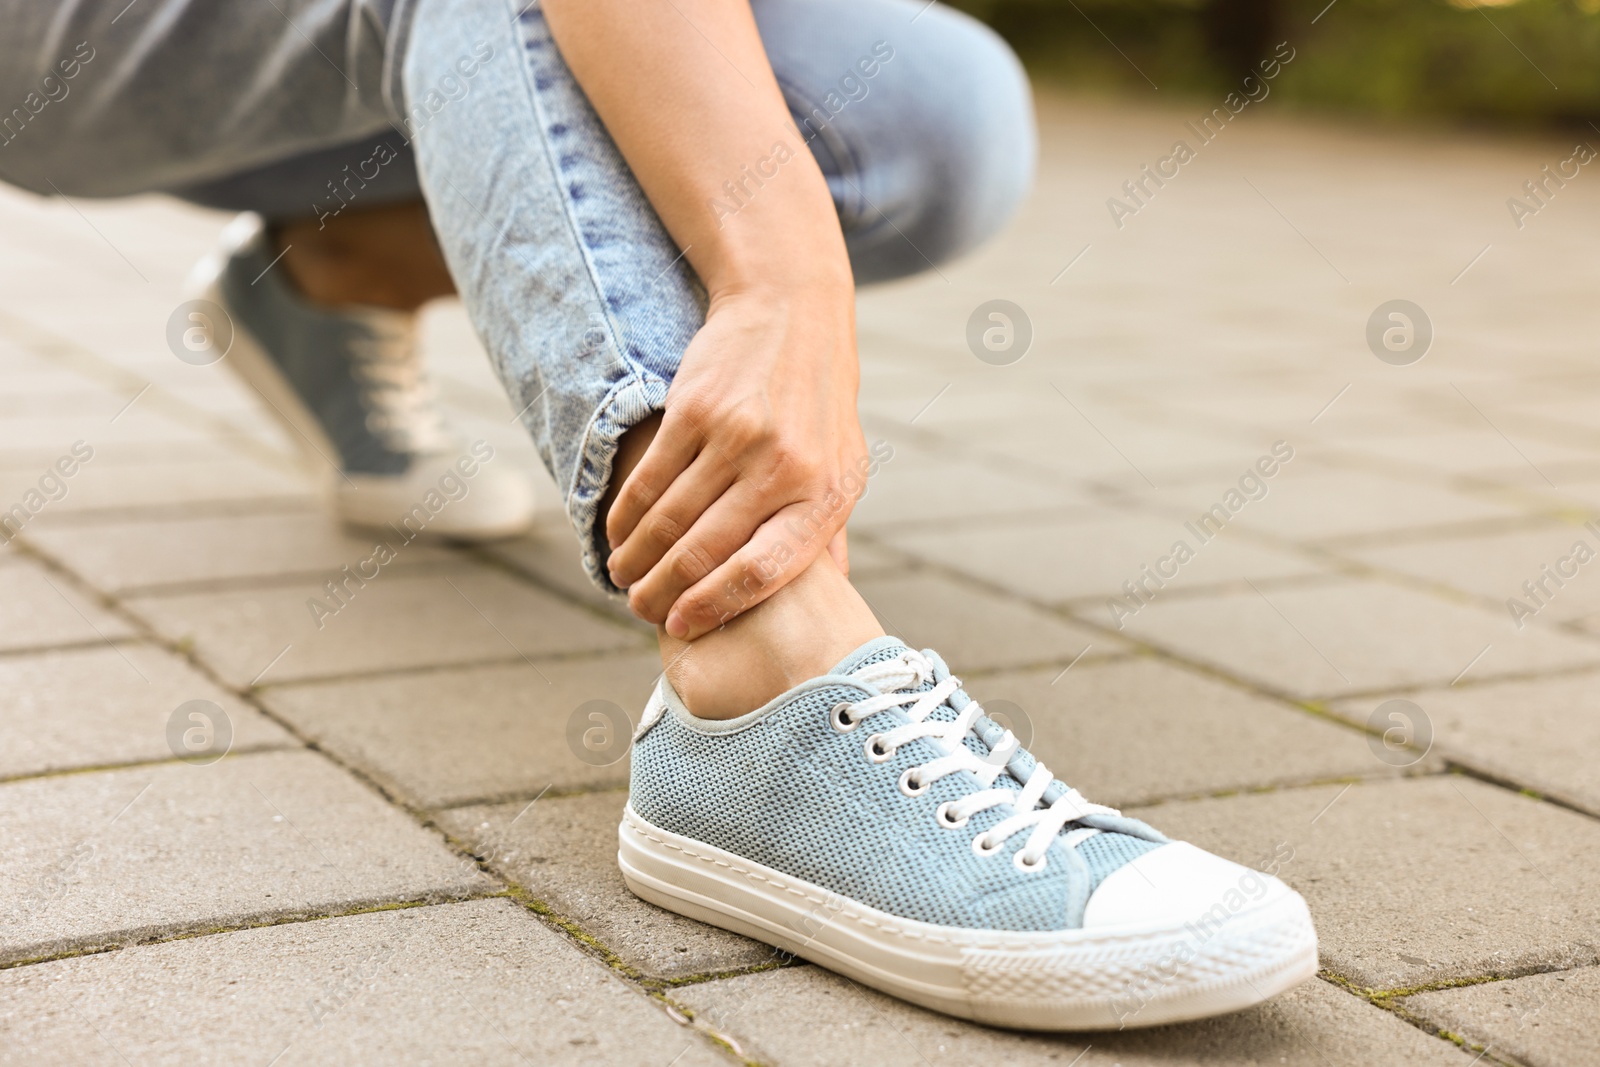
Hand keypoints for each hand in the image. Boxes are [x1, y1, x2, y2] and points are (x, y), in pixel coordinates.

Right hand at [605, 282, 868, 638]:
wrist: (793, 312)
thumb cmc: (818, 405)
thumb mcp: (843, 467)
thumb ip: (829, 535)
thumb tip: (834, 601)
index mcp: (823, 496)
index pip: (765, 572)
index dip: (715, 606)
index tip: (683, 626)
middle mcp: (783, 469)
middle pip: (705, 552)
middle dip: (663, 592)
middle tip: (639, 609)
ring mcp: (738, 437)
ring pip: (669, 520)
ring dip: (636, 558)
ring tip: (622, 576)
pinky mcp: (696, 410)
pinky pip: (649, 479)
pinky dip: (625, 515)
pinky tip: (616, 533)